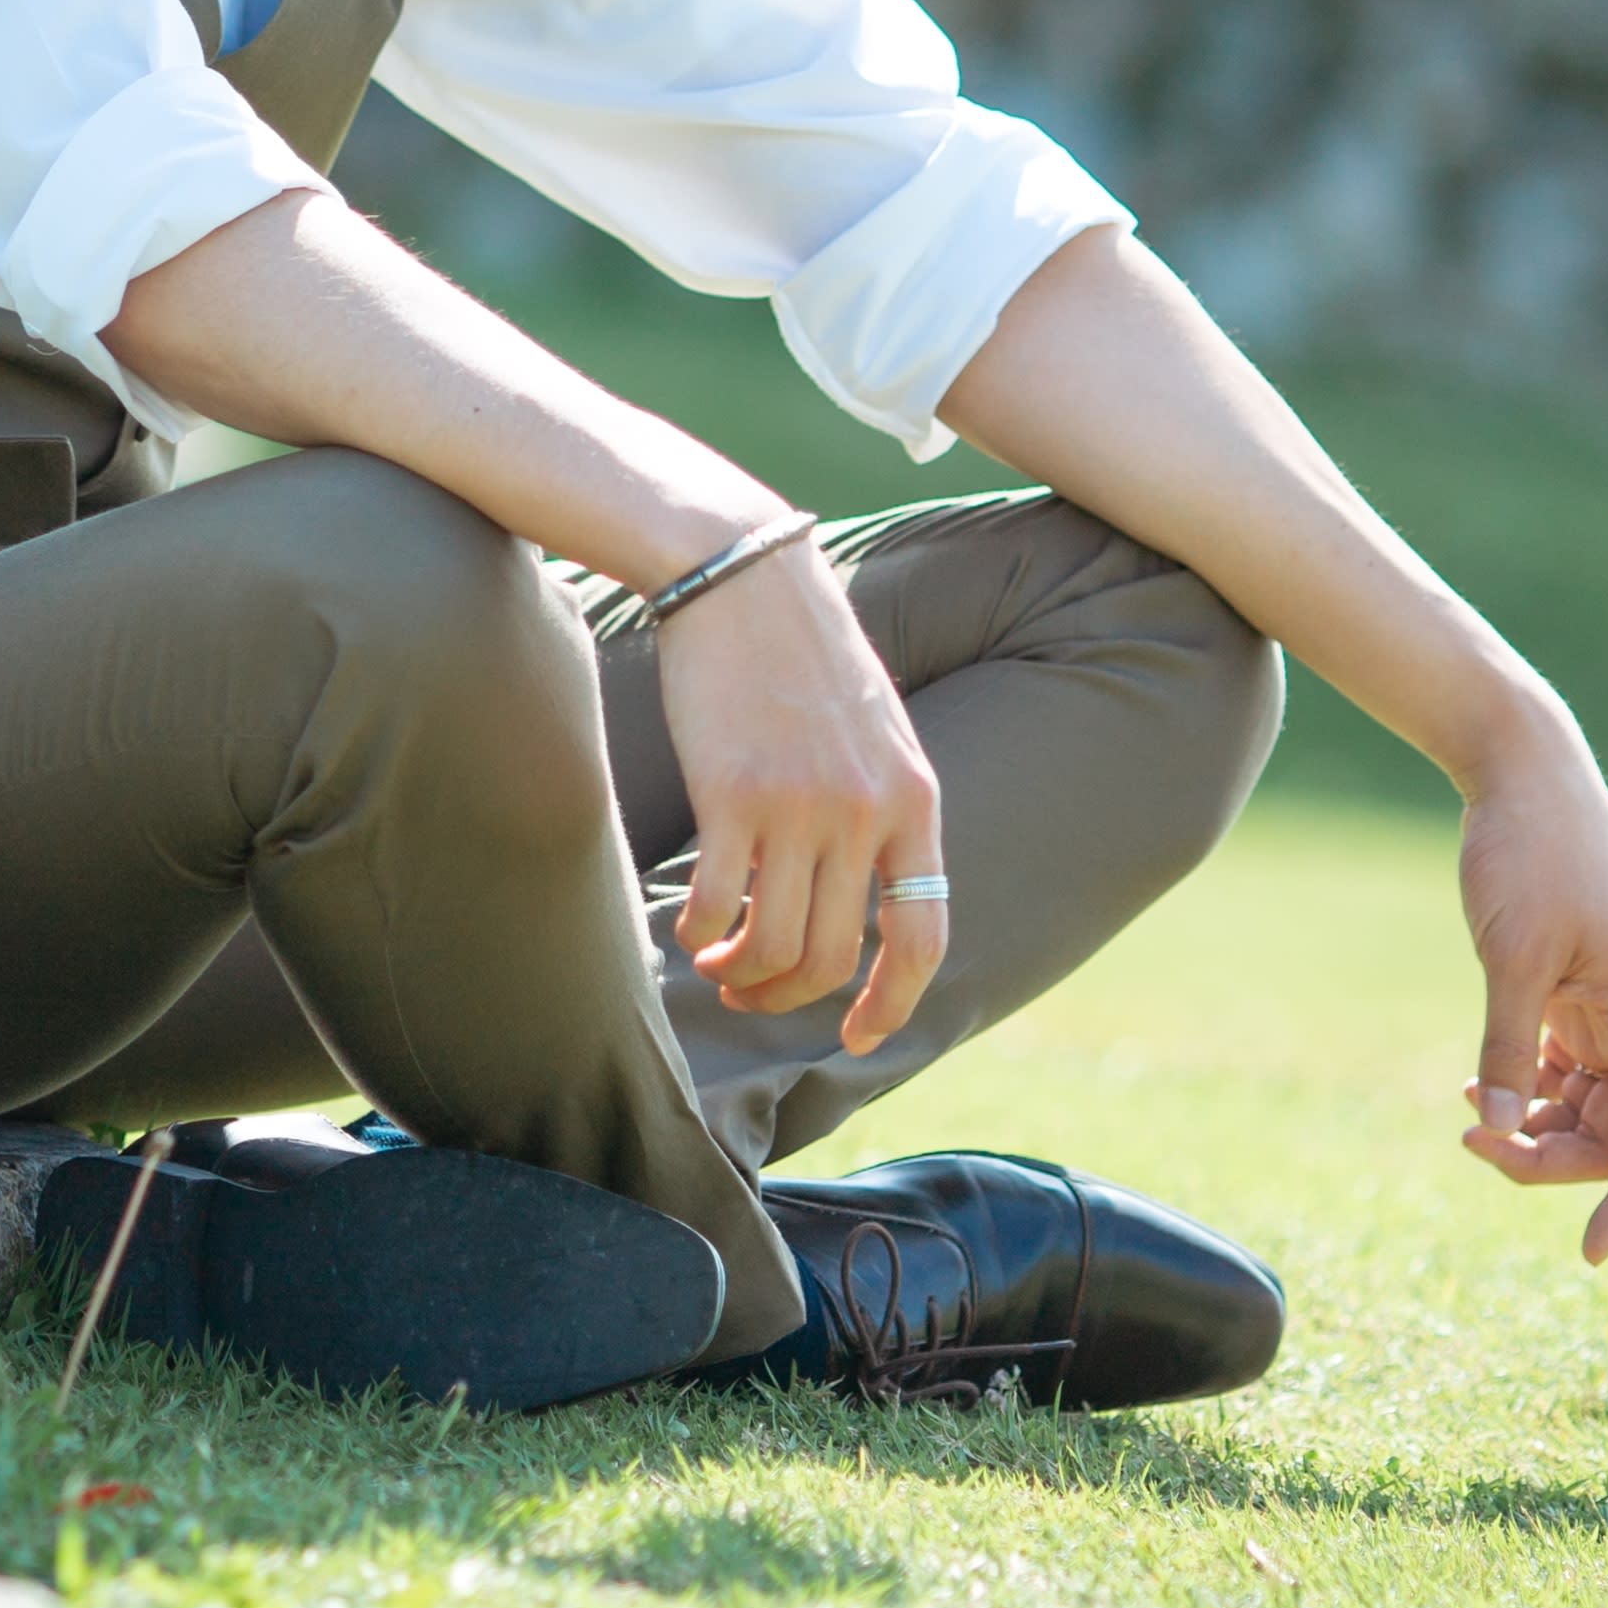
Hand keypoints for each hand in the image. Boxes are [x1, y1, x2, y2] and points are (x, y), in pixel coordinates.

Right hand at [659, 537, 952, 1054]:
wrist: (742, 574)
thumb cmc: (802, 650)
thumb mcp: (878, 728)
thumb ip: (883, 805)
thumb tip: (867, 894)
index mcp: (914, 798)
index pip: (923, 933)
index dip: (893, 1002)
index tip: (859, 1034)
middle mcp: (865, 810)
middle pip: (835, 956)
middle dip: (789, 996)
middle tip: (750, 991)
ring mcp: (800, 804)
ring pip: (775, 943)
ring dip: (741, 972)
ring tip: (714, 964)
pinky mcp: (732, 793)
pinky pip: (719, 901)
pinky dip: (698, 932)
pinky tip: (685, 926)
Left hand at [1452, 719, 1607, 1256]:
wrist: (1524, 780)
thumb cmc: (1528, 858)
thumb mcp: (1511, 957)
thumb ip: (1505, 1047)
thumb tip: (1493, 1129)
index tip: (1588, 1254)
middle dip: (1548, 1155)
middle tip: (1471, 1145)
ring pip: (1584, 1107)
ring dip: (1532, 1128)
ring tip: (1465, 1115)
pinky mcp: (1573, 995)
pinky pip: (1560, 1072)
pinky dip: (1521, 1090)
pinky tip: (1471, 1088)